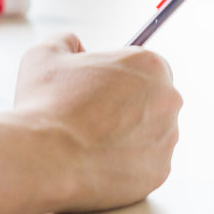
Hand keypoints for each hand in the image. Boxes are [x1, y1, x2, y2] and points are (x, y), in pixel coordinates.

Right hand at [14, 34, 181, 211]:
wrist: (44, 157)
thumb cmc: (46, 105)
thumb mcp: (46, 54)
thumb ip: (67, 41)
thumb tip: (74, 47)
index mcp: (149, 65)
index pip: (149, 68)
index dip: (124, 79)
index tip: (105, 90)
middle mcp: (168, 99)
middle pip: (156, 101)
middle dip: (130, 108)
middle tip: (95, 118)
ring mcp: (167, 138)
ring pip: (152, 135)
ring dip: (130, 137)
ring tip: (92, 143)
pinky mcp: (159, 172)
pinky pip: (146, 166)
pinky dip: (127, 166)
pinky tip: (98, 163)